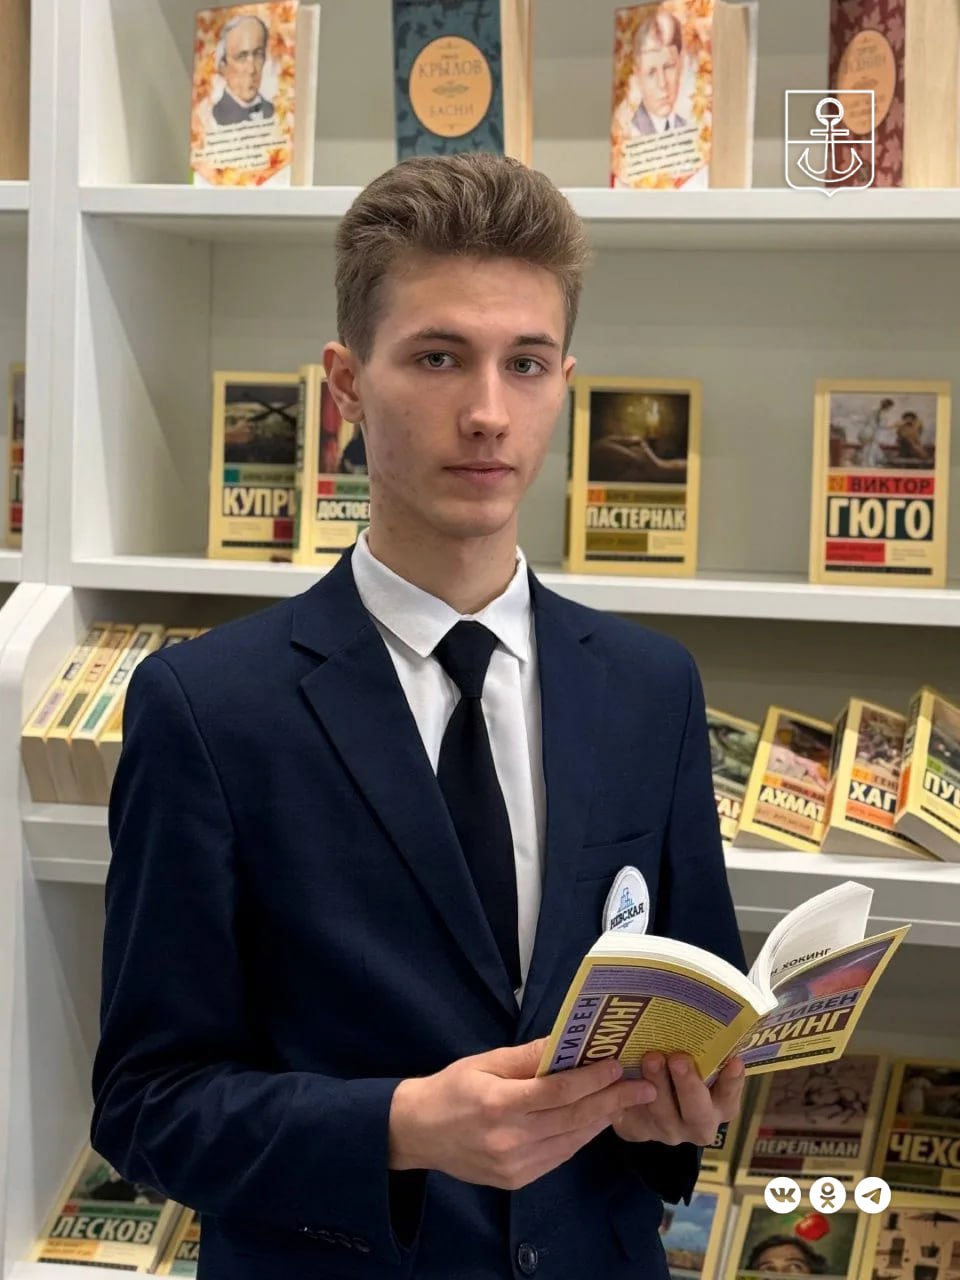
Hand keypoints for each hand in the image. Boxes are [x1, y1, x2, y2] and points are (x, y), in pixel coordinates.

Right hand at [388, 1038, 656, 1190]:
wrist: (418, 1133)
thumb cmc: (451, 1088)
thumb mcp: (485, 1062)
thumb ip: (528, 1056)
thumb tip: (566, 1040)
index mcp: (499, 1104)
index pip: (557, 1092)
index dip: (592, 1079)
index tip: (617, 1065)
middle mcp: (510, 1139)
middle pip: (572, 1119)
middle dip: (612, 1100)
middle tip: (642, 1086)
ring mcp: (515, 1165)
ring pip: (572, 1141)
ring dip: (603, 1120)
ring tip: (628, 1101)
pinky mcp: (517, 1180)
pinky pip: (559, 1156)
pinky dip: (581, 1137)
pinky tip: (597, 1120)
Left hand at [611, 1052, 744, 1146]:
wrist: (641, 1095)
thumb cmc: (677, 1062)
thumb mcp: (695, 1058)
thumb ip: (702, 1046)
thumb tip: (707, 1004)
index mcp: (718, 1106)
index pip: (729, 1097)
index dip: (732, 1082)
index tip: (734, 1060)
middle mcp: (696, 1122)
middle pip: (698, 1113)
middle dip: (689, 1086)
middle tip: (679, 1059)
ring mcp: (667, 1129)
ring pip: (663, 1115)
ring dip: (657, 1086)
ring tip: (651, 1059)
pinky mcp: (637, 1130)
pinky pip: (632, 1117)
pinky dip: (626, 1095)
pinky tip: (621, 1075)